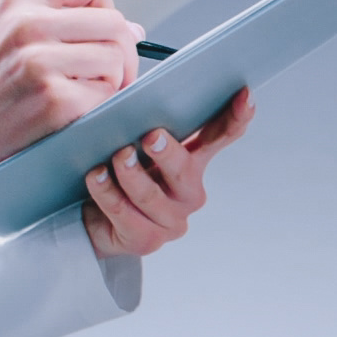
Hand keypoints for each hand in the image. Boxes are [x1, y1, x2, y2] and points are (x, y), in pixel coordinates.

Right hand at [0, 0, 144, 181]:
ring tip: (82, 93)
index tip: (95, 33)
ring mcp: (39, 61)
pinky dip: (98, 107)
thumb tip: (134, 29)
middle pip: (114, 22)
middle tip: (107, 74)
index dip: (105, 6)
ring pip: (115, 59)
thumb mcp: (8, 29)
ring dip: (110, 82)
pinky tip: (71, 112)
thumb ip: (65, 19)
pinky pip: (106, 95)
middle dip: (120, 52)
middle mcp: (27, 22)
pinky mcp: (52, 99)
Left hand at [83, 87, 252, 258]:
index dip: (236, 117)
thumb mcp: (134, 144)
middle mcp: (188, 193)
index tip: (244, 96)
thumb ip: (145, 122)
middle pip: (185, 170)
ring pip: (150, 196)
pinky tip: (97, 177)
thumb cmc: (116, 174)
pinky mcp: (146, 241)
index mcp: (192, 162)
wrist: (92, 219)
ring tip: (115, 157)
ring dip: (129, 173)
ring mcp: (170, 220)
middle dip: (168, 153)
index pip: (220, 137)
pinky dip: (107, 193)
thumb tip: (139, 96)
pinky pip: (125, 214)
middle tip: (151, 136)